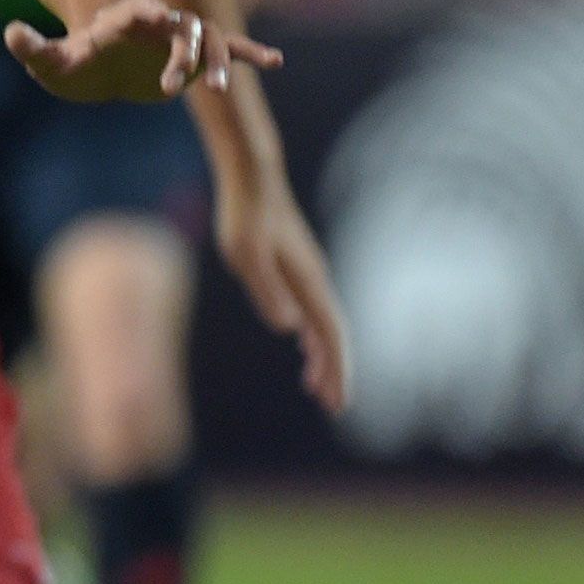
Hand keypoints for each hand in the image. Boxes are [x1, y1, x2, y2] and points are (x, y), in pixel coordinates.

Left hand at [5, 0, 279, 103]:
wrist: (98, 62)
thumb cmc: (73, 59)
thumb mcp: (49, 60)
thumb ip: (33, 46)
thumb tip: (11, 31)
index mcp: (123, 19)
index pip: (138, 10)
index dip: (148, 12)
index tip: (160, 17)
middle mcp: (158, 23)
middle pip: (180, 27)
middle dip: (182, 52)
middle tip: (172, 88)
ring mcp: (179, 38)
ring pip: (209, 40)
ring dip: (219, 62)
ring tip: (222, 92)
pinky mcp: (193, 57)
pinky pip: (228, 50)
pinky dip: (250, 53)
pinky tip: (276, 62)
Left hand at [217, 176, 348, 411]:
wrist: (252, 177)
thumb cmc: (244, 215)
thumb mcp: (246, 256)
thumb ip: (267, 291)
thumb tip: (289, 329)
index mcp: (307, 284)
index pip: (331, 336)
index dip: (337, 370)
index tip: (339, 400)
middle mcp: (314, 281)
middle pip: (332, 336)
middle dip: (335, 372)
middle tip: (334, 406)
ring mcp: (306, 274)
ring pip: (323, 324)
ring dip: (323, 356)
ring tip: (317, 387)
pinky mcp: (295, 267)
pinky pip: (311, 310)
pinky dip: (311, 334)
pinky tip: (301, 343)